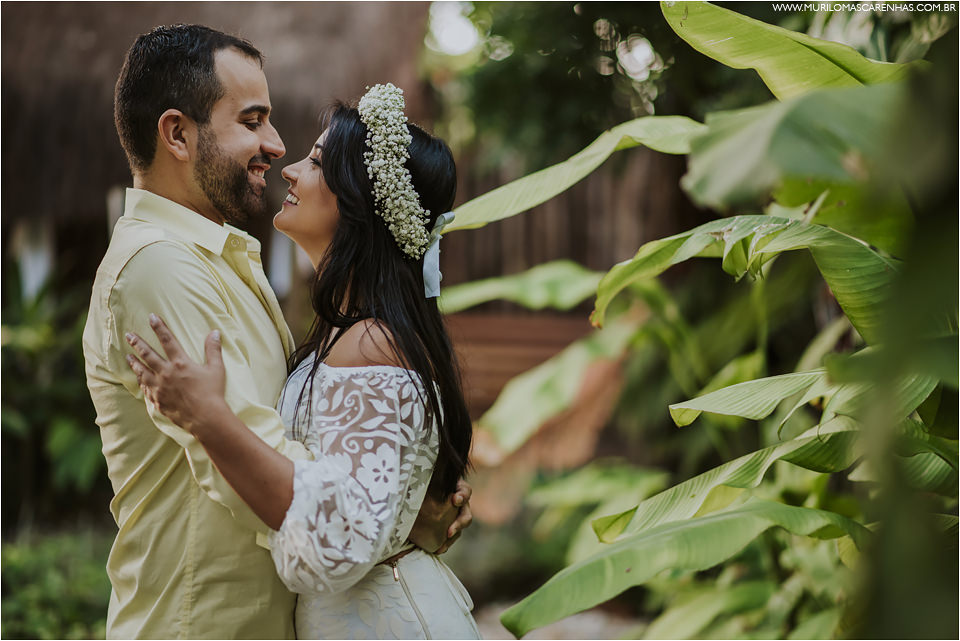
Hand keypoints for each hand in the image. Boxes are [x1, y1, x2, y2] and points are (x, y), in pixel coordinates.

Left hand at [125, 313, 227, 434]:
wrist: (205, 418)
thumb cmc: (213, 393)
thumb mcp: (216, 369)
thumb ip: (213, 349)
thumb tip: (215, 332)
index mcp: (181, 363)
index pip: (168, 340)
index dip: (159, 327)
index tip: (152, 317)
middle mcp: (166, 373)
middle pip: (148, 354)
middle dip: (138, 343)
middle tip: (129, 335)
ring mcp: (160, 388)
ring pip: (142, 371)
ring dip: (134, 362)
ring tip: (128, 356)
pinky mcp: (158, 401)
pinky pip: (146, 389)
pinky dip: (141, 382)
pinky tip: (139, 379)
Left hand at [408, 480, 472, 553]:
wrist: (418, 492)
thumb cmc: (425, 483)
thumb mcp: (427, 480)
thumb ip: (426, 479)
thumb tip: (415, 479)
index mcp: (457, 489)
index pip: (465, 491)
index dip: (463, 496)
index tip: (455, 500)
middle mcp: (460, 503)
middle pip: (466, 514)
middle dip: (459, 524)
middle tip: (449, 532)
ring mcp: (456, 515)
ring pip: (459, 529)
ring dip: (452, 538)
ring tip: (442, 547)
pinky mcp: (450, 526)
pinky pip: (451, 537)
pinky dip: (445, 544)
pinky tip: (437, 549)